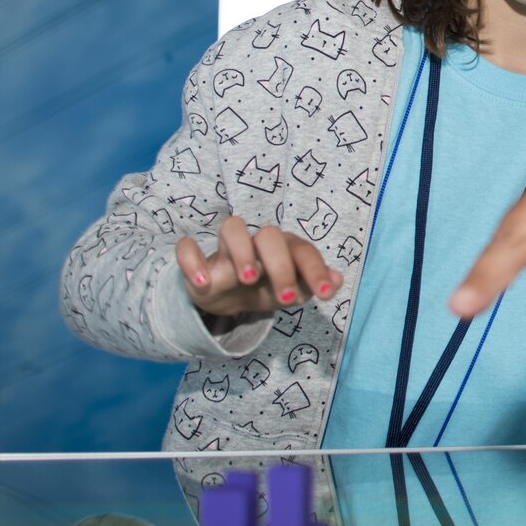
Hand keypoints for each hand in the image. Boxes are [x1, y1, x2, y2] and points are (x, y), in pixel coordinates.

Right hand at [175, 215, 341, 317]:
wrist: (225, 296)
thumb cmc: (264, 287)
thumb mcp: (290, 292)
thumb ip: (313, 285)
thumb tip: (338, 279)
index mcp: (284, 248)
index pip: (303, 249)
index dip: (315, 269)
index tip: (324, 295)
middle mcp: (256, 242)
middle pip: (270, 235)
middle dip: (280, 265)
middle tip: (285, 298)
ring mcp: (225, 248)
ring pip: (232, 227)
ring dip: (241, 251)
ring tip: (247, 279)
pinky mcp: (197, 258)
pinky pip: (187, 248)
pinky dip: (192, 261)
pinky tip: (203, 283)